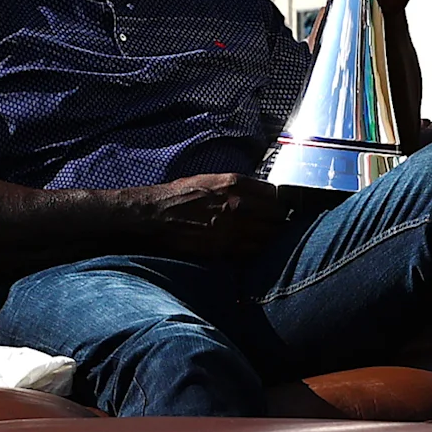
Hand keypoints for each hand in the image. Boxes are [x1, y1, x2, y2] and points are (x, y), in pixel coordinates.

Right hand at [133, 171, 283, 260]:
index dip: (276, 202)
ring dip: (271, 238)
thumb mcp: (208, 180)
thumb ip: (234, 186)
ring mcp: (232, 227)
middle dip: (278, 221)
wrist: (153, 216)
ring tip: (266, 240)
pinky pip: (253, 251)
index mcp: (233, 183)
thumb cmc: (177, 197)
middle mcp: (237, 204)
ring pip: (269, 235)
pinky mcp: (224, 247)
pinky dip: (256, 251)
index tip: (276, 208)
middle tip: (276, 226)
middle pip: (277, 215)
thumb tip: (254, 193)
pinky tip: (252, 250)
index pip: (273, 193)